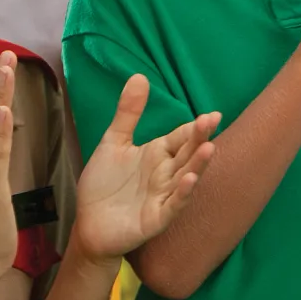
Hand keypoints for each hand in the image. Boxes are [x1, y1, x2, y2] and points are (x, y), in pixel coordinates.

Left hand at [74, 74, 217, 264]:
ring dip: (198, 164)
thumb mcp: (114, 142)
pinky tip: (189, 179)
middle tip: (212, 122)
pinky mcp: (156, 218)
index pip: (181, 137)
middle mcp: (166, 173)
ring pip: (185, 177)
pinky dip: (182, 193)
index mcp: (158, 154)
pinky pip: (172, 205)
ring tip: (210, 148)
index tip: (212, 115)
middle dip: (199, 139)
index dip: (195, 127)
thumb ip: (128, 113)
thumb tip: (140, 76)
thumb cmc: (104, 184)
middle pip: (187, 154)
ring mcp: (163, 196)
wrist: (88, 223)